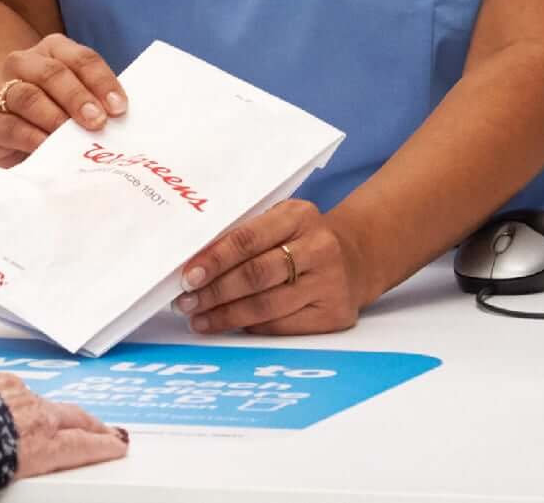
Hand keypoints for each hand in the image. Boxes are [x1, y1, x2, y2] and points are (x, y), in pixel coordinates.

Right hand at [0, 34, 125, 167]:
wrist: (10, 134)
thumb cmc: (55, 114)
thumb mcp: (77, 103)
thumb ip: (96, 104)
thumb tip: (121, 121)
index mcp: (52, 51)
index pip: (80, 58)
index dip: (101, 81)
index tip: (119, 108)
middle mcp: (23, 64)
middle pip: (51, 73)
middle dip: (77, 97)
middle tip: (97, 121)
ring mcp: (2, 92)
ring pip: (28, 96)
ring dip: (54, 117)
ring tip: (73, 137)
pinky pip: (11, 127)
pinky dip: (32, 138)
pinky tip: (49, 149)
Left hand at [0, 364, 130, 477]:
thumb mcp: (3, 480)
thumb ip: (24, 467)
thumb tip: (23, 466)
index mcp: (41, 444)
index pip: (83, 446)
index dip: (103, 446)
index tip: (116, 445)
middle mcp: (33, 413)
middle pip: (73, 417)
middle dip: (92, 424)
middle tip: (104, 430)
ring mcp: (10, 390)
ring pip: (37, 399)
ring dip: (44, 410)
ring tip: (47, 420)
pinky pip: (2, 387)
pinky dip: (7, 396)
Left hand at [172, 201, 371, 335]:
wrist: (357, 257)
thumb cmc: (302, 236)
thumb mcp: (280, 219)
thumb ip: (245, 232)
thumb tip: (195, 260)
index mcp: (298, 216)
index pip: (247, 239)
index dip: (214, 259)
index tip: (187, 275)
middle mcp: (318, 248)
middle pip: (255, 275)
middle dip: (214, 291)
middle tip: (186, 302)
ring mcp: (329, 283)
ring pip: (267, 306)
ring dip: (226, 315)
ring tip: (200, 319)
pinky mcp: (335, 315)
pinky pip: (283, 325)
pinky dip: (251, 327)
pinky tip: (231, 326)